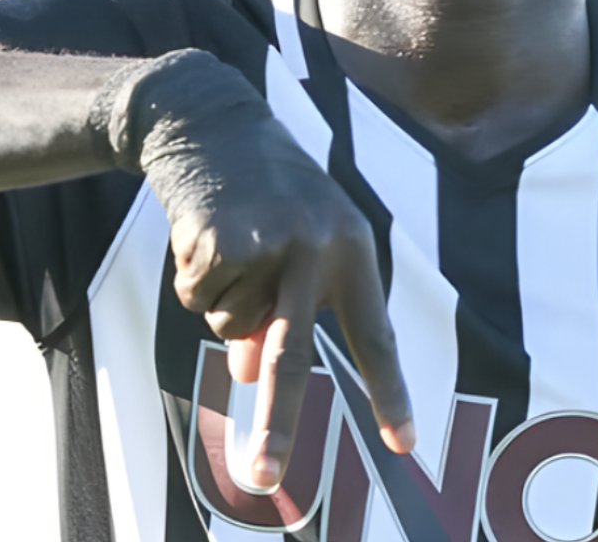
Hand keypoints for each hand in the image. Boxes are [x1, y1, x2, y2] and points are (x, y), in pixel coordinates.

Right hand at [93, 49, 414, 490]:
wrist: (214, 119)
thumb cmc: (265, 187)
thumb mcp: (293, 239)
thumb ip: (285, 307)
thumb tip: (250, 370)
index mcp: (353, 245)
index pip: (375, 331)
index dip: (389, 388)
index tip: (404, 443)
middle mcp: (319, 246)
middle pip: (296, 351)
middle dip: (278, 420)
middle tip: (263, 478)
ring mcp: (269, 241)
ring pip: (232, 323)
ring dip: (223, 297)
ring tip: (231, 238)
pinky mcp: (220, 238)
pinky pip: (197, 297)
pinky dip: (193, 275)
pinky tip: (204, 228)